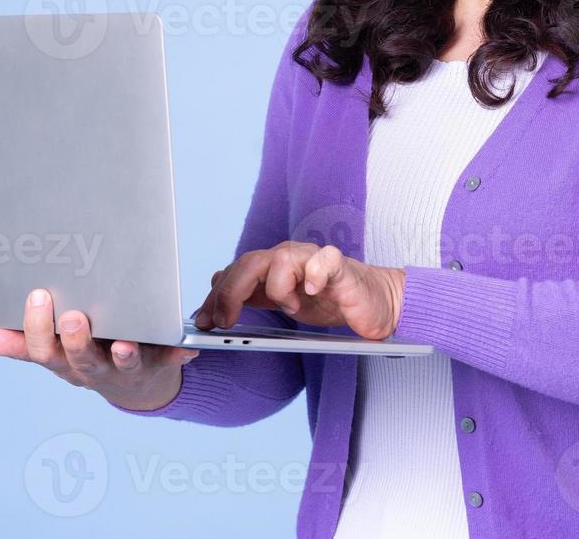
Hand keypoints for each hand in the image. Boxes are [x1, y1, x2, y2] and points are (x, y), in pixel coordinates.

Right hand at [0, 288, 200, 411]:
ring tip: (126, 343)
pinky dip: (177, 355)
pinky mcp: (158, 364)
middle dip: (76, 340)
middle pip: (81, 360)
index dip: (38, 328)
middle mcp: (93, 369)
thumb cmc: (88, 355)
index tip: (38, 295)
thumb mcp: (53, 353)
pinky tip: (185, 349)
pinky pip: (169, 360)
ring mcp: (126, 369)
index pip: (44, 351)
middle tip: (74, 316)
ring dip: (125, 354)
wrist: (136, 384)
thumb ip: (23, 345)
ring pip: (123, 364)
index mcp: (65, 362)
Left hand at [195, 242, 405, 340]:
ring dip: (278, 290)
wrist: (374, 301)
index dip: (216, 296)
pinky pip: (322, 260)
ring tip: (292, 308)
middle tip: (224, 322)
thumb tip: (217, 292)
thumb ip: (254, 295)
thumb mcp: (284, 303)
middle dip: (231, 293)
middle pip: (250, 263)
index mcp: (273, 267)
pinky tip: (312, 290)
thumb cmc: (330, 300)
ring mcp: (314, 258)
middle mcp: (290, 257)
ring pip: (279, 260)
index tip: (204, 322)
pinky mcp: (340, 266)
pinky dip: (313, 274)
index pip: (235, 272)